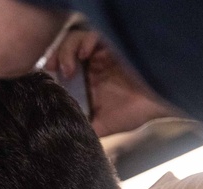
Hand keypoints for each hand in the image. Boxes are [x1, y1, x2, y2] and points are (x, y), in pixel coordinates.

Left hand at [44, 28, 178, 136]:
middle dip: (53, 57)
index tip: (42, 82)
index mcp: (85, 81)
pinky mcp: (114, 45)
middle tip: (50, 69)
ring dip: (66, 50)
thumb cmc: (136, 113)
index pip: (59, 69)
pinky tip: (85, 55)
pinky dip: (84, 41)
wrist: (160, 105)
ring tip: (68, 68)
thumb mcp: (102, 126)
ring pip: (74, 40)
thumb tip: (60, 140)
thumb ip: (83, 128)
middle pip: (63, 51)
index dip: (49, 72)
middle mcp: (91, 65)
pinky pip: (93, 34)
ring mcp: (102, 54)